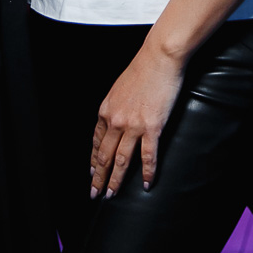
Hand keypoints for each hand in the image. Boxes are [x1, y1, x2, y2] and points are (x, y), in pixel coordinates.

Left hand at [90, 43, 183, 196]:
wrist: (159, 58)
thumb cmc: (143, 69)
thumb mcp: (120, 88)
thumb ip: (116, 106)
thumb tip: (117, 117)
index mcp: (106, 110)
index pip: (97, 142)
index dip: (94, 160)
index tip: (93, 172)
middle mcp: (115, 120)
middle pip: (104, 156)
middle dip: (99, 178)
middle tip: (96, 193)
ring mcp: (133, 126)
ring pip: (121, 160)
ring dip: (115, 180)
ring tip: (112, 195)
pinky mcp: (152, 127)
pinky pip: (148, 156)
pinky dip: (147, 172)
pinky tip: (146, 183)